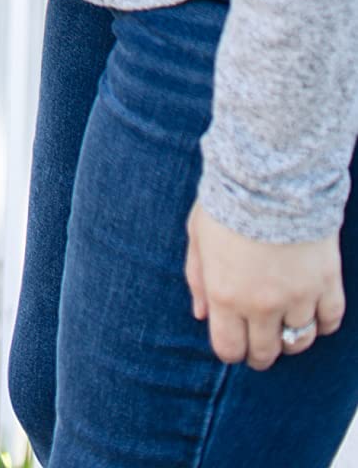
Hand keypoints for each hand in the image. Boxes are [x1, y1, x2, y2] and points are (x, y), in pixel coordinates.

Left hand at [186, 202, 344, 367]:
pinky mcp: (326, 283)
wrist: (270, 174)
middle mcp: (261, 304)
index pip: (230, 349)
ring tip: (285, 324)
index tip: (235, 341)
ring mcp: (297, 296)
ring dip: (291, 338)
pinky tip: (312, 311)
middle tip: (260, 341)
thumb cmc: (228, 201)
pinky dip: (322, 323)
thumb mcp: (198, 236)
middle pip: (265, 352)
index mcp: (225, 294)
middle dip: (260, 352)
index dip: (232, 350)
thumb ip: (197, 279)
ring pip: (299, 342)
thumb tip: (200, 314)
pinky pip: (330, 322)